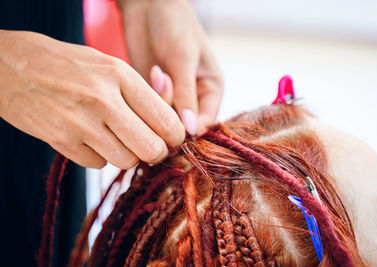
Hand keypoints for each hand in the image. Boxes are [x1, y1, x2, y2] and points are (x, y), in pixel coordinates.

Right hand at [0, 30, 184, 168]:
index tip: (171, 138)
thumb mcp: (111, 66)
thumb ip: (145, 93)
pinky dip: (100, 157)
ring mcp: (80, 124)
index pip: (166, 121)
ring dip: (127, 155)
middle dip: (156, 152)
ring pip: (126, 161)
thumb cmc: (70, 66)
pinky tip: (90, 138)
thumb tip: (174, 123)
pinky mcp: (61, 142)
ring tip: (117, 137)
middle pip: (151, 149)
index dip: (175, 136)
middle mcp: (103, 100)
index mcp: (121, 76)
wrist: (11, 66)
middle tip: (150, 145)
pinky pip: (97, 165)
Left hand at [119, 0, 223, 134]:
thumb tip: (191, 131)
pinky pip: (147, 109)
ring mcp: (171, 96)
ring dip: (158, 101)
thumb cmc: (176, 26)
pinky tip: (152, 72)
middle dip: (171, 114)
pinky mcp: (151, 93)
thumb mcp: (184, 60)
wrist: (149, 6)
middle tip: (165, 84)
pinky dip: (147, 96)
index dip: (191, 131)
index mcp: (211, 91)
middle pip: (183, 126)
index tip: (175, 127)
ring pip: (163, 119)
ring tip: (158, 72)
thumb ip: (187, 96)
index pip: (206, 125)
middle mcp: (193, 98)